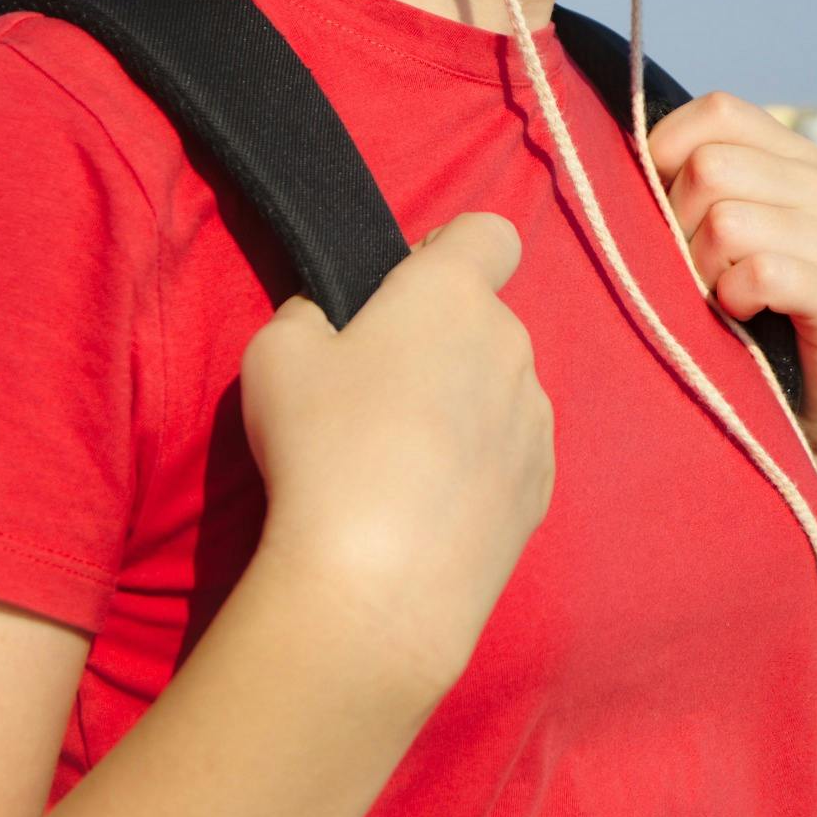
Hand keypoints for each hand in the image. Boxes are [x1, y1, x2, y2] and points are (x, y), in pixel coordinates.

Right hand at [237, 212, 554, 689]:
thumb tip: (330, 323)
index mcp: (453, 295)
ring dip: (461, 406)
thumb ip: (309, 316)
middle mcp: (512, 345)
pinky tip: (425, 507)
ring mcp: (536, 420)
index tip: (404, 290)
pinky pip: (509, 452)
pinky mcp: (542, 488)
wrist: (379, 581)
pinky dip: (477, 466)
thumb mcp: (275, 354)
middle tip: (373, 393)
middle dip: (440, 341)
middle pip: (483, 321)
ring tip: (395, 464)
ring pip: (499, 389)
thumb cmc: (322, 447)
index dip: (449, 250)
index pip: (489, 234)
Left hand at [647, 94, 816, 469]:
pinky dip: (733, 300)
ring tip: (718, 299)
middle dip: (679, 226)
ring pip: (727, 222)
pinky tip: (741, 316)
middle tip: (693, 272)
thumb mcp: (721, 238)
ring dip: (702, 272)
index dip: (668, 153)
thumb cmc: (754, 312)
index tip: (660, 209)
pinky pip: (760, 273)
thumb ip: (688, 189)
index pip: (718, 111)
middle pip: (709, 168)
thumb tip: (608, 155)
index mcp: (794, 159)